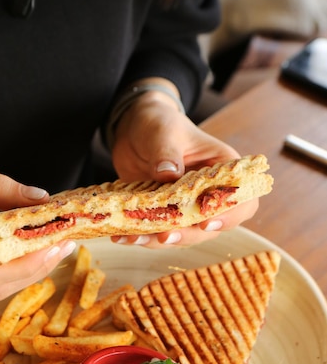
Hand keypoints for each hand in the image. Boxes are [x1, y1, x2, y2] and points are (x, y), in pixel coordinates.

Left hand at [111, 88, 257, 247]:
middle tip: (164, 236)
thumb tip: (168, 173)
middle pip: (210, 226)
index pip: (241, 200)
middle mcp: (209, 193)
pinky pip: (156, 232)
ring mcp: (185, 207)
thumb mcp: (163, 131)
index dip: (229, 215)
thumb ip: (167, 152)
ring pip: (182, 234)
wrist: (134, 129)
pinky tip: (122, 236)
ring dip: (159, 241)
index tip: (206, 222)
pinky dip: (141, 236)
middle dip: (187, 234)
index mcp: (223, 170)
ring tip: (135, 238)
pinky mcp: (163, 215)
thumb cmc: (159, 123)